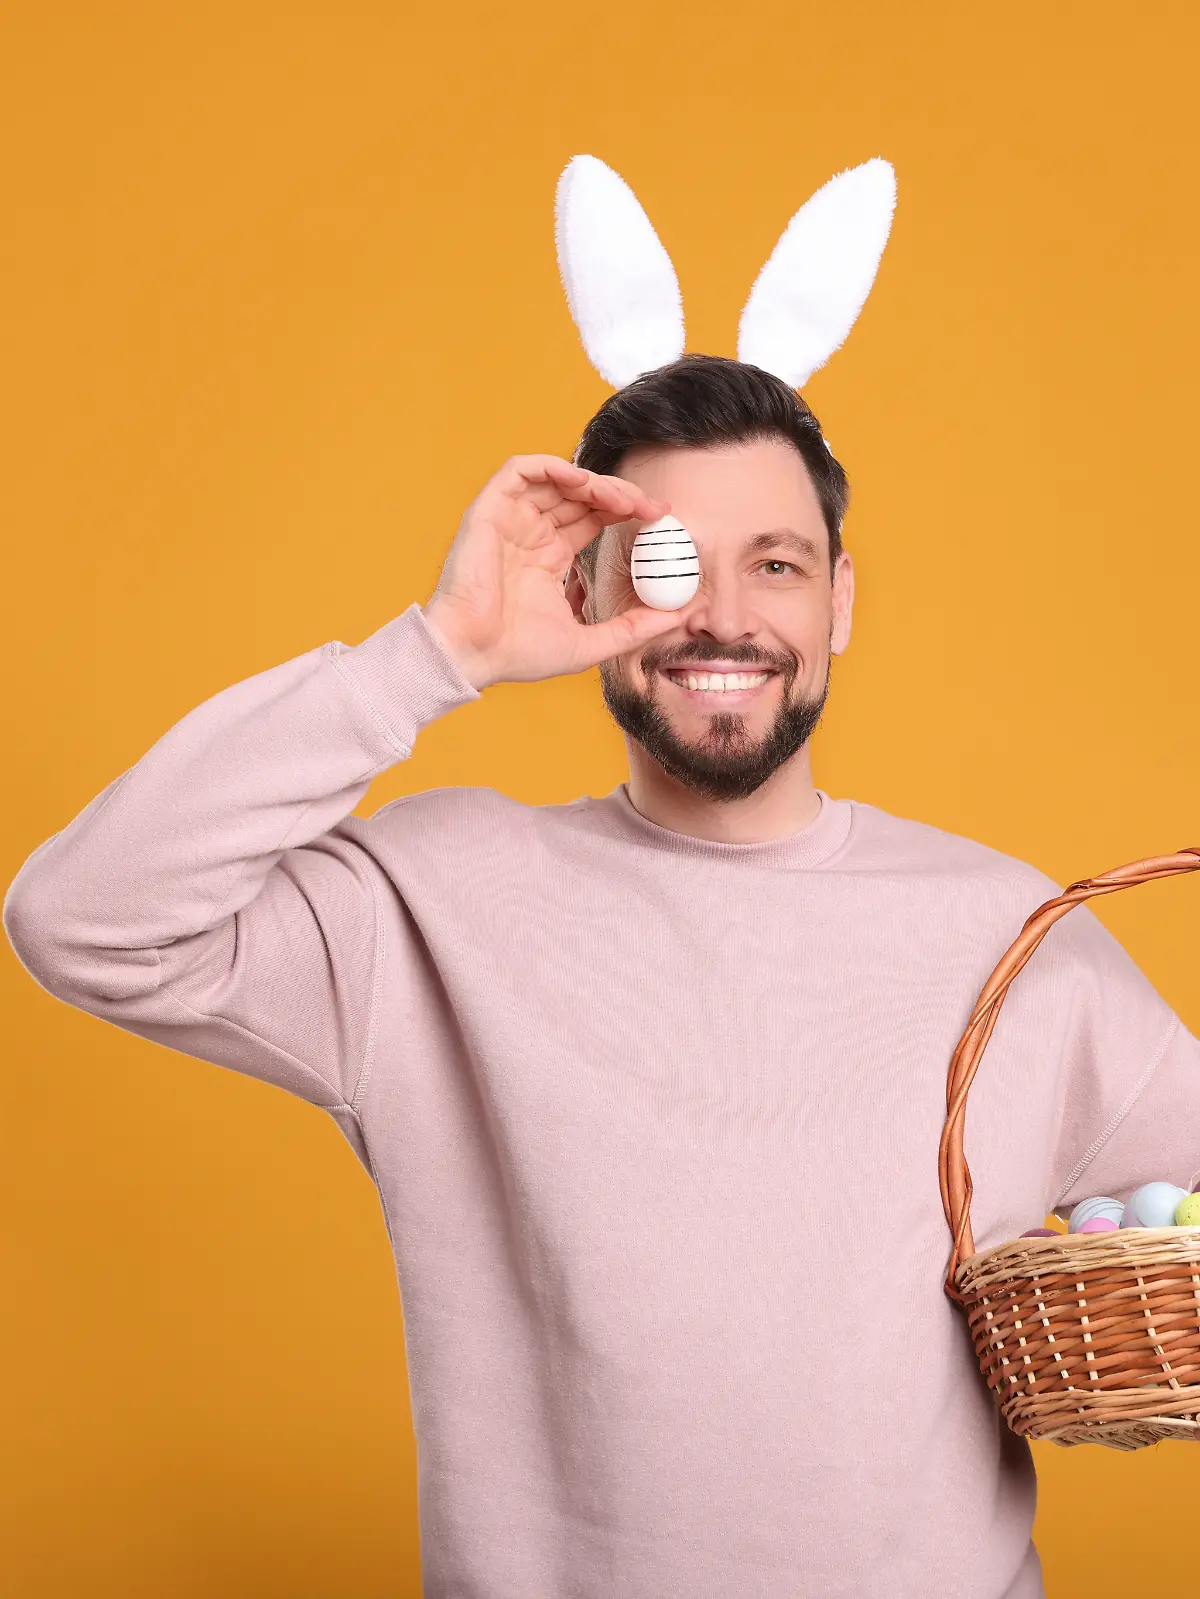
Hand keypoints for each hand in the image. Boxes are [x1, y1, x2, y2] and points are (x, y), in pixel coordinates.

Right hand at [422, 454, 682, 689]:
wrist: (472, 655)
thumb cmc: (518, 654)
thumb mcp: (591, 642)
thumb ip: (634, 628)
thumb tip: (680, 616)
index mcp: (549, 559)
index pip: (593, 520)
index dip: (626, 513)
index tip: (660, 521)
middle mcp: (530, 535)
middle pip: (581, 496)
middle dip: (620, 495)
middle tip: (652, 508)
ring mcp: (509, 520)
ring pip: (557, 478)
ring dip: (594, 481)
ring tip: (623, 500)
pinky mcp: (489, 511)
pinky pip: (520, 469)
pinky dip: (553, 467)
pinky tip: (583, 482)